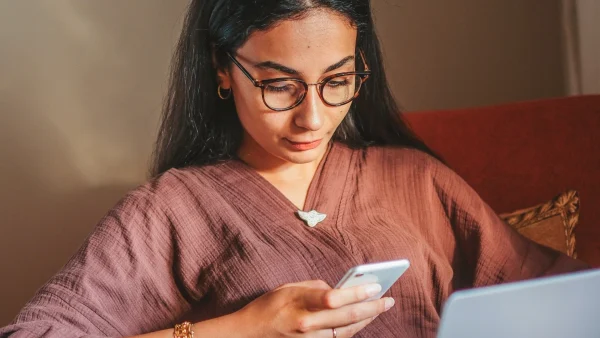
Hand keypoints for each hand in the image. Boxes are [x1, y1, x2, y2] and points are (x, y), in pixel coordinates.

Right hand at [235, 280, 394, 337]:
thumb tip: (340, 290)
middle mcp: (306, 324)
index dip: (357, 294)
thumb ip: (316, 287)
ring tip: (379, 308)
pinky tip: (362, 320)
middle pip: (346, 318)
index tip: (375, 287)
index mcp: (298, 303)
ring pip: (347, 331)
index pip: (333, 298)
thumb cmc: (269, 306)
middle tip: (388, 300)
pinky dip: (352, 329)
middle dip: (371, 308)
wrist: (250, 333)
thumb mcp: (289, 287)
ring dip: (366, 319)